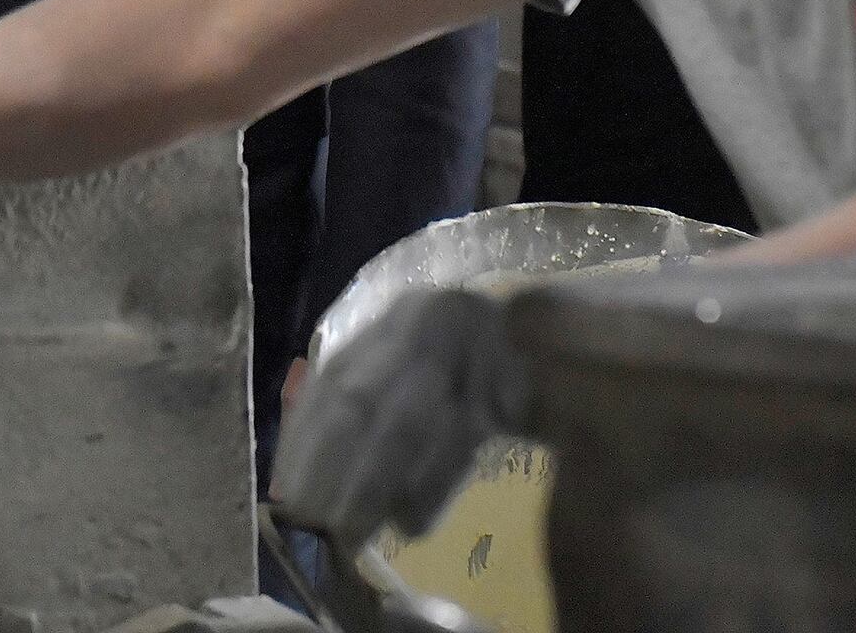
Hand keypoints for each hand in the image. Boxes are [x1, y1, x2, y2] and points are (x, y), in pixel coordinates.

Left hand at [270, 288, 526, 548]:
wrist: (572, 348)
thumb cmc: (482, 374)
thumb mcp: (419, 376)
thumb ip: (366, 409)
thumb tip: (299, 480)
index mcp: (394, 321)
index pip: (333, 382)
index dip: (302, 441)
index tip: (284, 496)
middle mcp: (424, 321)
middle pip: (362, 400)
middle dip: (331, 467)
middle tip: (313, 524)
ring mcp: (468, 343)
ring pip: (407, 420)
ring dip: (374, 484)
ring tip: (352, 533)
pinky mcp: (514, 376)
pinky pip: (462, 438)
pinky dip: (431, 483)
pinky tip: (411, 521)